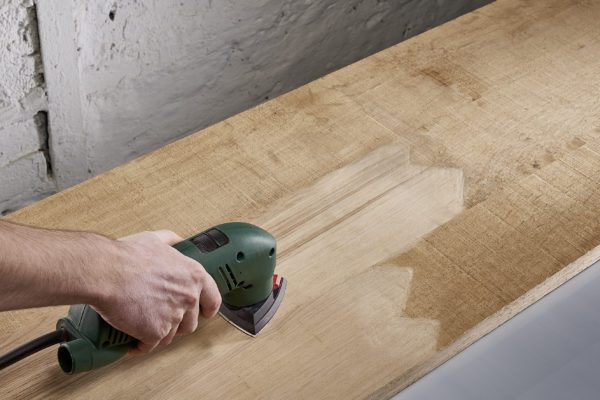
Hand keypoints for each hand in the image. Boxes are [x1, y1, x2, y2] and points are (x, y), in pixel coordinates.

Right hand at [92, 230, 220, 353]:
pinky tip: (133, 340)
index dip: (207, 309)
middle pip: (191, 322)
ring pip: (171, 335)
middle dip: (177, 324)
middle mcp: (188, 296)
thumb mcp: (155, 240)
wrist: (106, 272)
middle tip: (162, 319)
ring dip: (159, 333)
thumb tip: (177, 240)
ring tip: (144, 326)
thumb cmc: (127, 256)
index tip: (203, 313)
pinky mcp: (156, 332)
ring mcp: (174, 316)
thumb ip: (171, 240)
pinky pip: (151, 345)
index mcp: (193, 275)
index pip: (213, 300)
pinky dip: (141, 345)